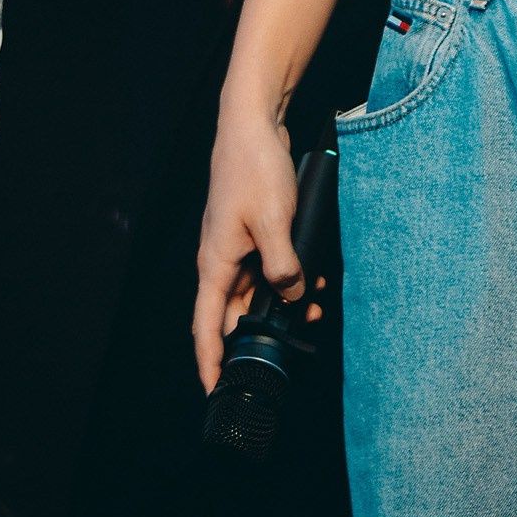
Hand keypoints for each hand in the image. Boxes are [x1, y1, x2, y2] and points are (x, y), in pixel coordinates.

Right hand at [194, 97, 302, 391]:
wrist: (253, 125)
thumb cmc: (253, 168)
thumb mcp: (273, 221)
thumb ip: (282, 265)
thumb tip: (291, 297)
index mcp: (215, 264)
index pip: (205, 327)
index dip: (209, 362)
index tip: (214, 391)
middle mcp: (222, 260)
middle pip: (234, 313)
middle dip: (260, 333)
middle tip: (291, 344)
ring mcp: (236, 246)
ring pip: (255, 290)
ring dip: (280, 304)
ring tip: (311, 310)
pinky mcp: (252, 232)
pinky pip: (267, 267)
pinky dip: (286, 277)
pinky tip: (311, 279)